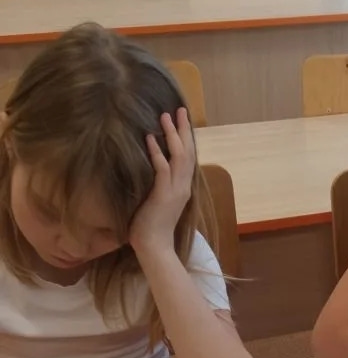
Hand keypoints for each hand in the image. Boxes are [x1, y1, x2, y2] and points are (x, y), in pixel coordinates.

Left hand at [129, 108, 194, 253]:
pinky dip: (157, 153)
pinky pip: (162, 169)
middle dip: (183, 130)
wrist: (155, 247)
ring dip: (172, 135)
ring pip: (178, 157)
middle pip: (187, 152)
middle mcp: (183, 186)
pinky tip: (150, 139)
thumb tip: (149, 171)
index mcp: (183, 188)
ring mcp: (175, 190)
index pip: (187, 158)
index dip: (186, 138)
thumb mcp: (158, 202)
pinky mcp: (163, 195)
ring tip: (165, 116)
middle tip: (180, 110)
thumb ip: (158, 185)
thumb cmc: (152, 228)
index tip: (181, 121)